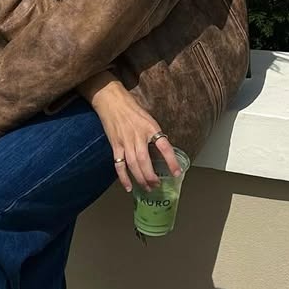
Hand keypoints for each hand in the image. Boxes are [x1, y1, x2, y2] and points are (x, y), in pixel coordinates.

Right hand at [79, 73, 180, 193]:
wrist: (111, 100)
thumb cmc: (131, 109)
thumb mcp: (148, 118)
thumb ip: (154, 134)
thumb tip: (162, 151)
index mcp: (150, 128)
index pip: (164, 146)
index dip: (171, 161)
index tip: (176, 172)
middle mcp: (138, 135)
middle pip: (144, 160)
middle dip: (151, 176)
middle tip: (157, 185)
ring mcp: (125, 141)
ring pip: (133, 165)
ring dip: (140, 178)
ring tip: (147, 187)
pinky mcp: (115, 145)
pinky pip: (119, 164)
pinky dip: (123, 177)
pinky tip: (128, 187)